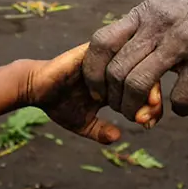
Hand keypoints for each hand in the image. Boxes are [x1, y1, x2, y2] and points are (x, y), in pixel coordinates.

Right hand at [23, 44, 161, 143]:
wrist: (35, 88)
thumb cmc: (58, 104)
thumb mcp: (83, 123)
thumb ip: (100, 131)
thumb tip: (118, 138)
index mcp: (117, 82)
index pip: (145, 89)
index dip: (152, 106)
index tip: (148, 124)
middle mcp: (115, 67)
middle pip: (147, 74)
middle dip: (152, 95)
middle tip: (150, 114)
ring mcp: (106, 57)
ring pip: (136, 63)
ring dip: (143, 84)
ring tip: (144, 104)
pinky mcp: (93, 50)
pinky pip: (116, 55)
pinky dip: (123, 73)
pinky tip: (122, 92)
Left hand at [82, 0, 187, 121]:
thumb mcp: (168, 7)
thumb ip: (146, 31)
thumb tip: (128, 62)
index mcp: (144, 14)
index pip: (100, 43)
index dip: (93, 73)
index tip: (100, 91)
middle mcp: (157, 25)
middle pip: (116, 71)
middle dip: (115, 100)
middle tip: (126, 110)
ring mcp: (182, 41)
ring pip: (137, 84)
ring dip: (137, 110)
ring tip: (147, 116)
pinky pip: (180, 96)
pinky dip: (178, 109)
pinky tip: (184, 107)